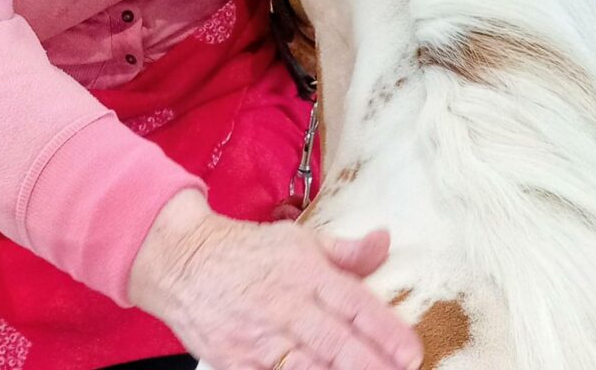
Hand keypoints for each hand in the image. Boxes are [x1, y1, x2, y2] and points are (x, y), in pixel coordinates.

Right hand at [129, 190, 422, 369]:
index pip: (352, 302)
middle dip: (370, 363)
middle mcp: (285, 304)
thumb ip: (344, 252)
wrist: (183, 262)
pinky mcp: (238, 363)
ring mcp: (260, 338)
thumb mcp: (297, 239)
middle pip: (335, 342)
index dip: (384, 329)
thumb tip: (384, 242)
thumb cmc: (246, 251)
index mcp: (303, 270)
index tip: (412, 350)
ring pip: (308, 367)